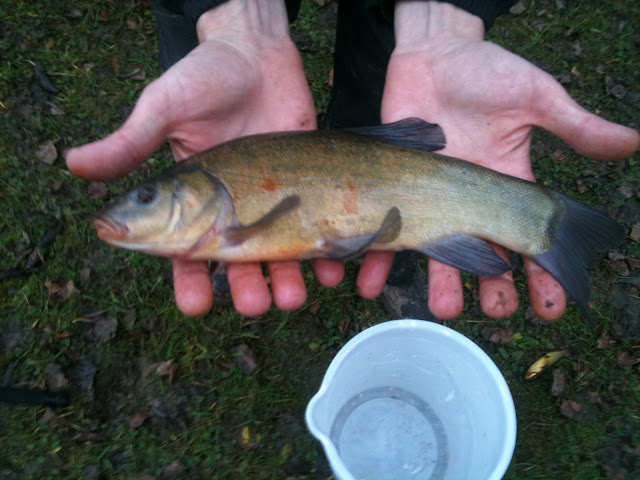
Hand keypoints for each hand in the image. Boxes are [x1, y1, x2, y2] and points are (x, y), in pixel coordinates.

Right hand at [67, 0, 343, 316]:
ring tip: (293, 297)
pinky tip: (332, 270)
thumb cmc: (202, 78)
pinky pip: (315, 226)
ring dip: (286, 280)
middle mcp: (231, 209)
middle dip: (245, 289)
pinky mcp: (303, 186)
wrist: (256, 54)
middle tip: (254, 305)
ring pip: (277, 253)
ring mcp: (270, 200)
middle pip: (237, 262)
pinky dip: (325, 251)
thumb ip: (129, 142)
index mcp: (190, 201)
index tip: (195, 306)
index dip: (188, 281)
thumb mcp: (163, 109)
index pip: (185, 252)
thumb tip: (73, 164)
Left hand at [376, 2, 638, 320]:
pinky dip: (375, 257)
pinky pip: (383, 229)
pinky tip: (371, 284)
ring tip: (444, 310)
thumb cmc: (486, 72)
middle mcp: (467, 201)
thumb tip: (632, 143)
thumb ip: (575, 125)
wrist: (432, 54)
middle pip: (484, 256)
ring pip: (436, 252)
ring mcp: (430, 199)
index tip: (553, 306)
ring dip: (440, 285)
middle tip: (498, 310)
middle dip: (493, 287)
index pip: (528, 240)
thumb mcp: (535, 96)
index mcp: (505, 185)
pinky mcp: (395, 189)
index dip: (543, 274)